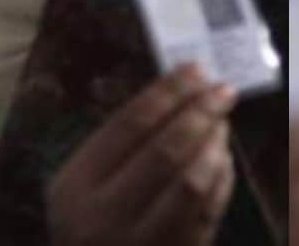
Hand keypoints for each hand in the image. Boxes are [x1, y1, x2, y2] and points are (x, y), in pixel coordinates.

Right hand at [47, 65, 237, 245]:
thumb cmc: (84, 226)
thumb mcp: (76, 187)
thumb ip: (113, 149)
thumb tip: (170, 98)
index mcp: (76, 184)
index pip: (128, 125)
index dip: (165, 93)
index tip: (193, 70)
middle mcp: (106, 213)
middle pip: (163, 150)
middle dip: (199, 114)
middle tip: (222, 91)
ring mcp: (142, 241)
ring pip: (191, 183)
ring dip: (214, 146)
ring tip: (222, 123)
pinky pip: (208, 213)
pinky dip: (221, 180)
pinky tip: (223, 158)